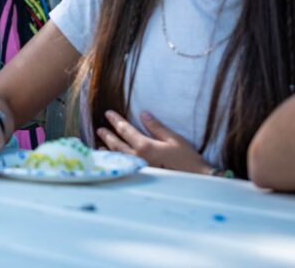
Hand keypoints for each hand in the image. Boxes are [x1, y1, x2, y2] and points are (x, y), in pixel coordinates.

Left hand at [97, 110, 212, 173]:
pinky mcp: (141, 175)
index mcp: (145, 146)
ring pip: (118, 156)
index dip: (116, 120)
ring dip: (108, 149)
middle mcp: (138, 157)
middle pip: (117, 143)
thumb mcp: (174, 139)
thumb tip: (144, 114)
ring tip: (100, 144)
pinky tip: (112, 159)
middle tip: (99, 129)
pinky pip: (123, 165)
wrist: (195, 181)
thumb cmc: (188, 159)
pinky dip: (115, 160)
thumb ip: (156, 126)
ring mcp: (138, 168)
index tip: (108, 114)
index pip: (125, 130)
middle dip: (107, 135)